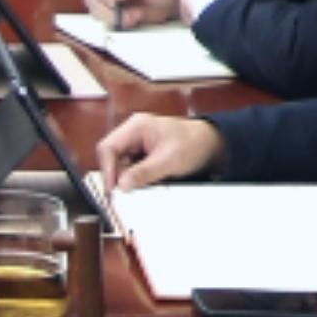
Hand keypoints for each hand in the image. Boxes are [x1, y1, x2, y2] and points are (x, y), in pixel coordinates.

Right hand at [85, 111, 221, 195]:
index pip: (108, 148)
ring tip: (148, 182)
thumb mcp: (169, 160)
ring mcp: (136, 143)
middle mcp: (132, 133)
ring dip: (129, 178)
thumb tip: (122, 184)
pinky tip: (150, 181)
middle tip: (130, 190)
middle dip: (119, 176)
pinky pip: (130, 169)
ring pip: (120, 166)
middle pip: (112, 158)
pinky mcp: (141, 154)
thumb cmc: (193, 143)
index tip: (112, 189)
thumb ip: (144, 172)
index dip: (107, 170)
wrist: (209, 144)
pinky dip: (136, 178)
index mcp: (136, 126)